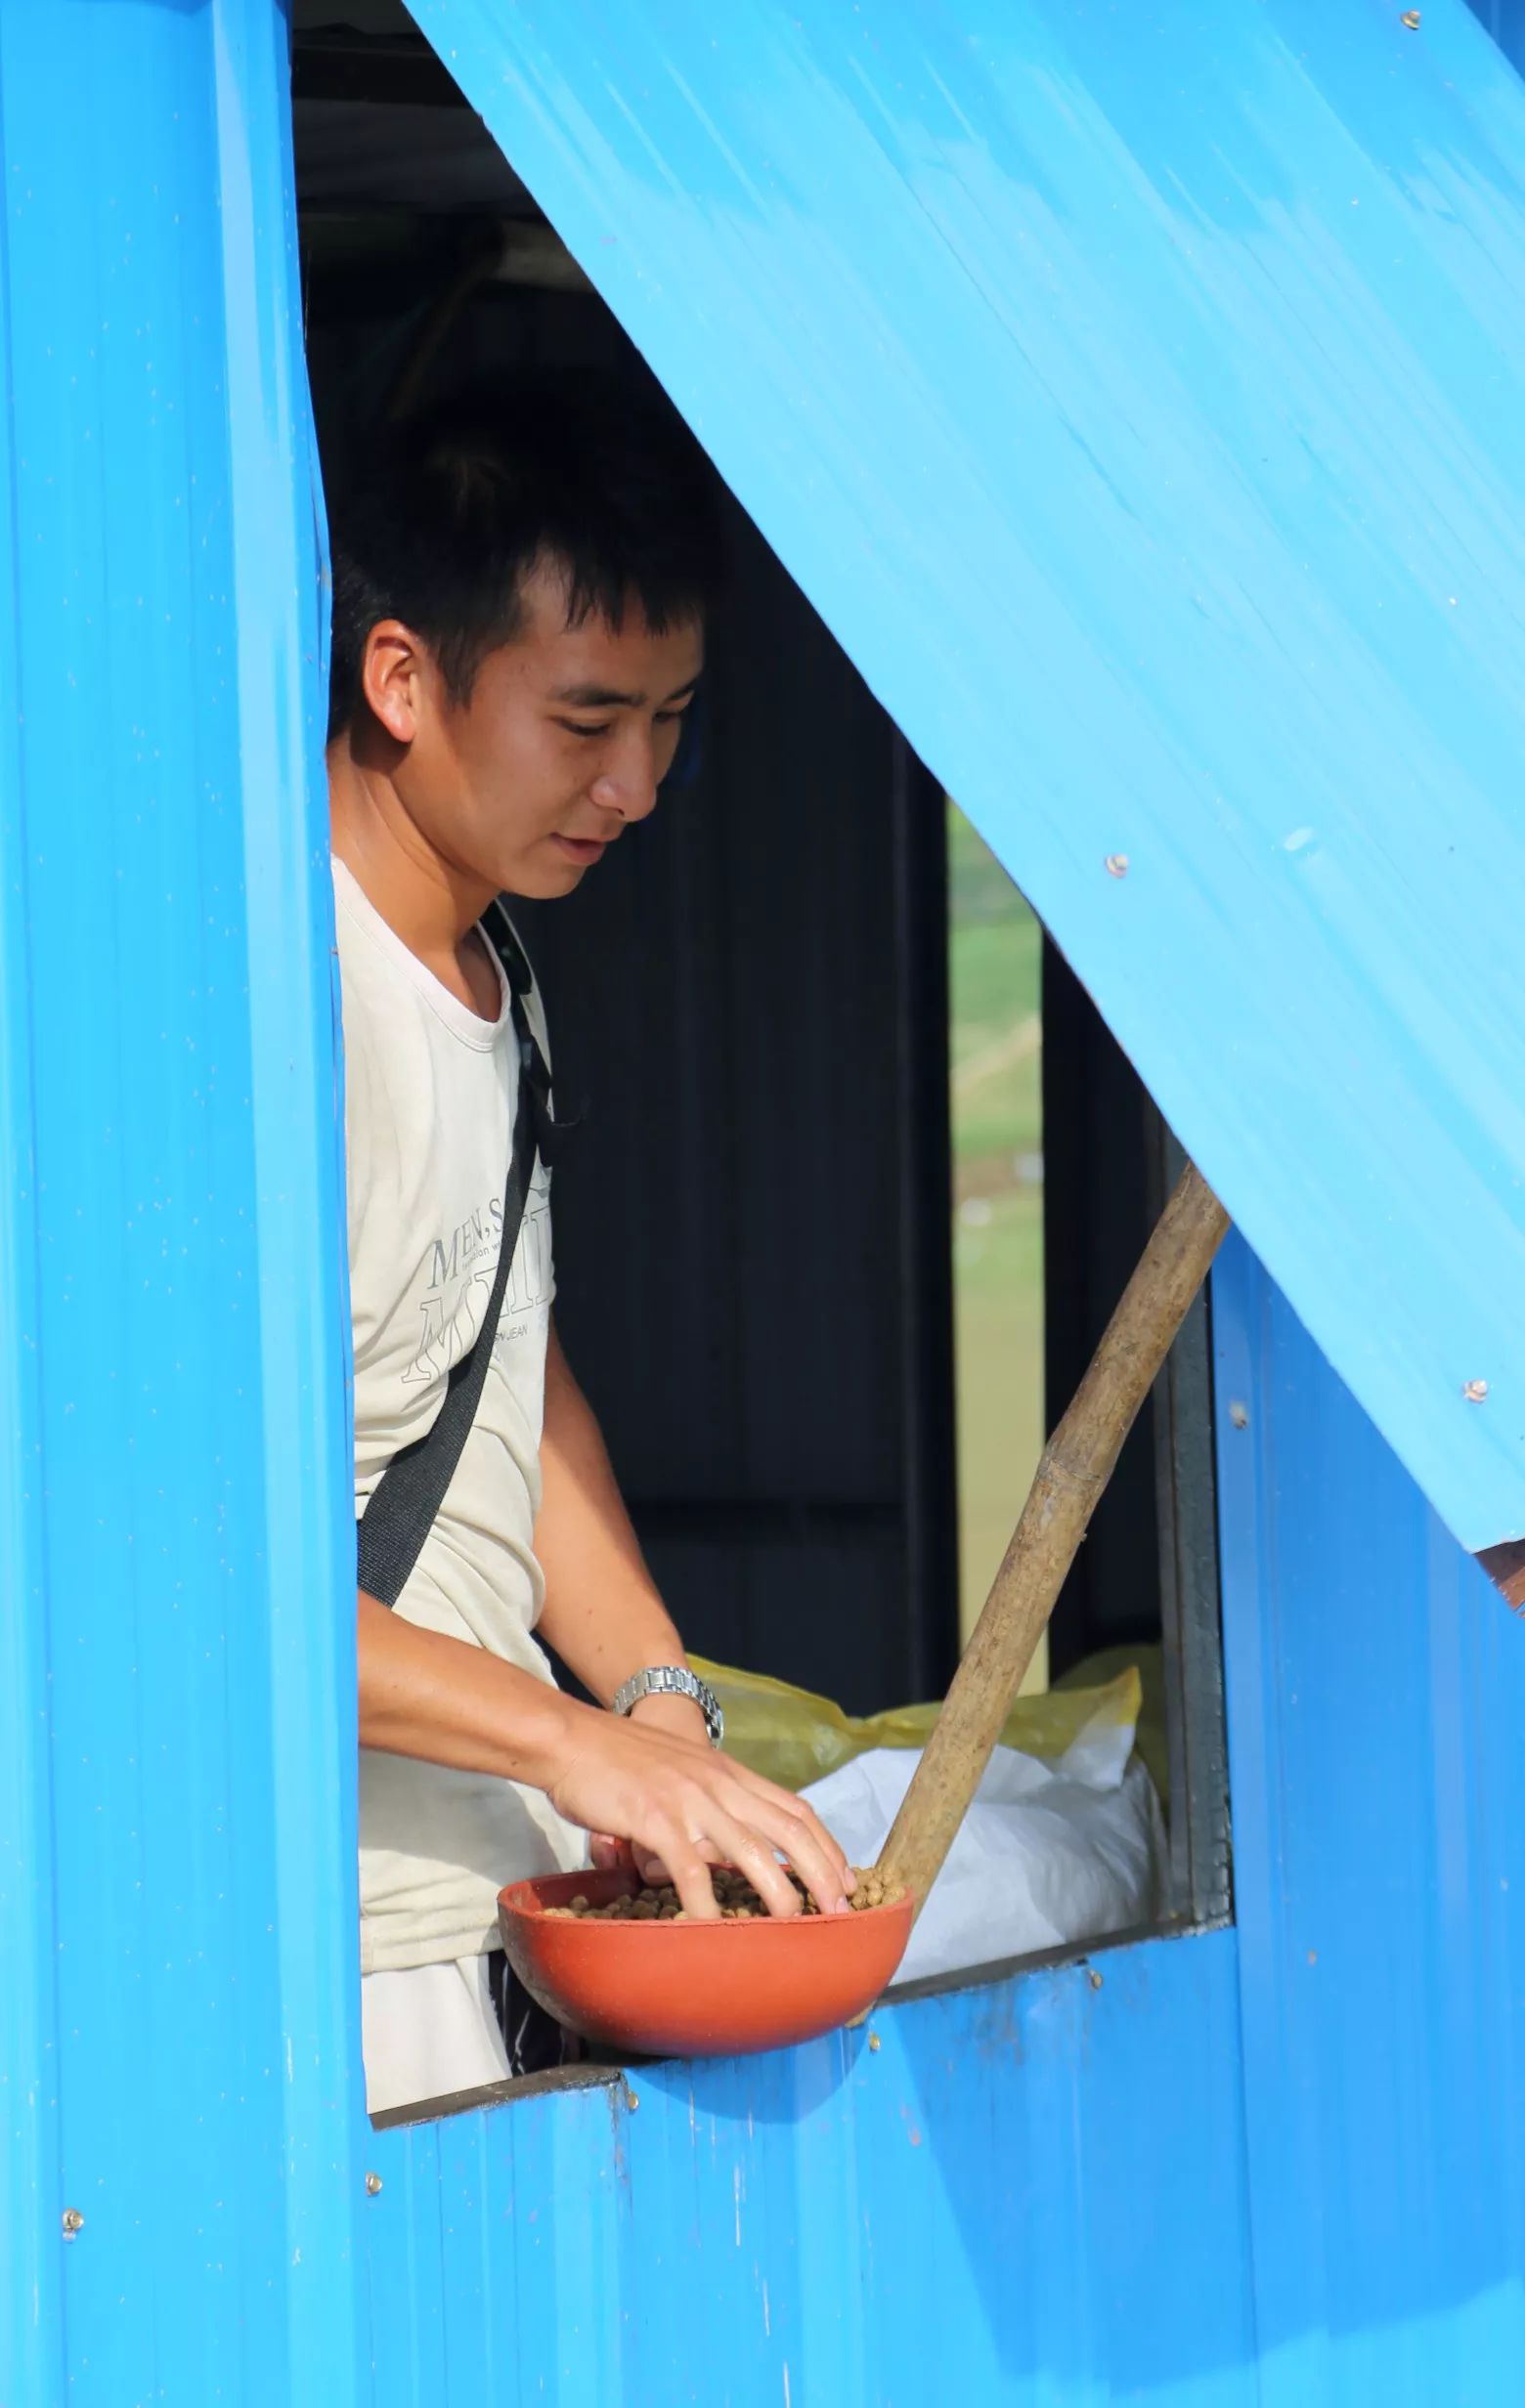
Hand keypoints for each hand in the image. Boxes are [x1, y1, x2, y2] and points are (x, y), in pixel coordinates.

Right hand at [542, 1699, 852, 1922]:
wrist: (570, 1738)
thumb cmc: (618, 1758)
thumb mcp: (679, 1772)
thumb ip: (708, 1803)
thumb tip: (722, 1853)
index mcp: (728, 1773)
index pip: (795, 1809)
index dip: (826, 1846)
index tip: (845, 1879)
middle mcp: (719, 1784)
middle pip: (788, 1829)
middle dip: (821, 1872)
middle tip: (839, 1910)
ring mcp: (690, 1800)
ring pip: (752, 1850)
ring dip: (779, 1891)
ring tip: (795, 1925)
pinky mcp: (656, 1818)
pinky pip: (691, 1869)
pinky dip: (706, 1903)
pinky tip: (713, 1929)